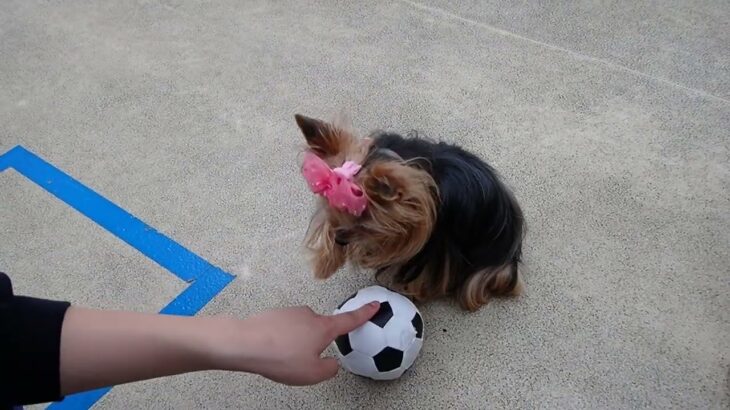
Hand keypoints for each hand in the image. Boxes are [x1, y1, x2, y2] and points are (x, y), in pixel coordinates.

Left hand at [210, 302, 379, 384]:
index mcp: (324, 328)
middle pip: (321, 330)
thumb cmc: (280, 357)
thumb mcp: (312, 374)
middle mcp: (309, 315)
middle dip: (314, 346)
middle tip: (301, 361)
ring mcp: (291, 313)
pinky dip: (281, 341)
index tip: (375, 304)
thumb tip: (331, 364)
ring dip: (295, 344)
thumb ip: (329, 370)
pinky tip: (272, 352)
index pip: (350, 320)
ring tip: (282, 359)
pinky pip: (284, 331)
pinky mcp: (274, 315)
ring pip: (301, 332)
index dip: (365, 313)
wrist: (246, 343)